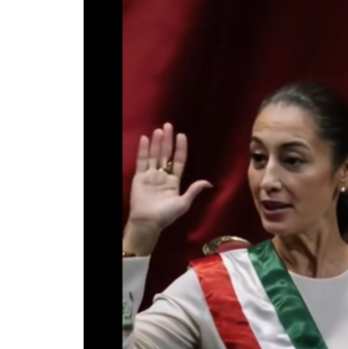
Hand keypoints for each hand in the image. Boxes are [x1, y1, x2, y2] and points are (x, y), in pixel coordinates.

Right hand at [125, 123, 211, 250]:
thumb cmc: (166, 215)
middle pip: (165, 154)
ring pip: (154, 155)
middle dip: (168, 140)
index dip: (180, 148)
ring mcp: (150, 175)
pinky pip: (141, 161)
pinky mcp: (139, 177)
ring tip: (159, 130)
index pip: (178, 161)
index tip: (182, 136)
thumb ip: (193, 190)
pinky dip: (143, 150)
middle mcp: (162, 176)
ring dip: (157, 143)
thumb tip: (208, 183)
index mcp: (174, 181)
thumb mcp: (183, 203)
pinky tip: (145, 139)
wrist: (147, 223)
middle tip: (169, 125)